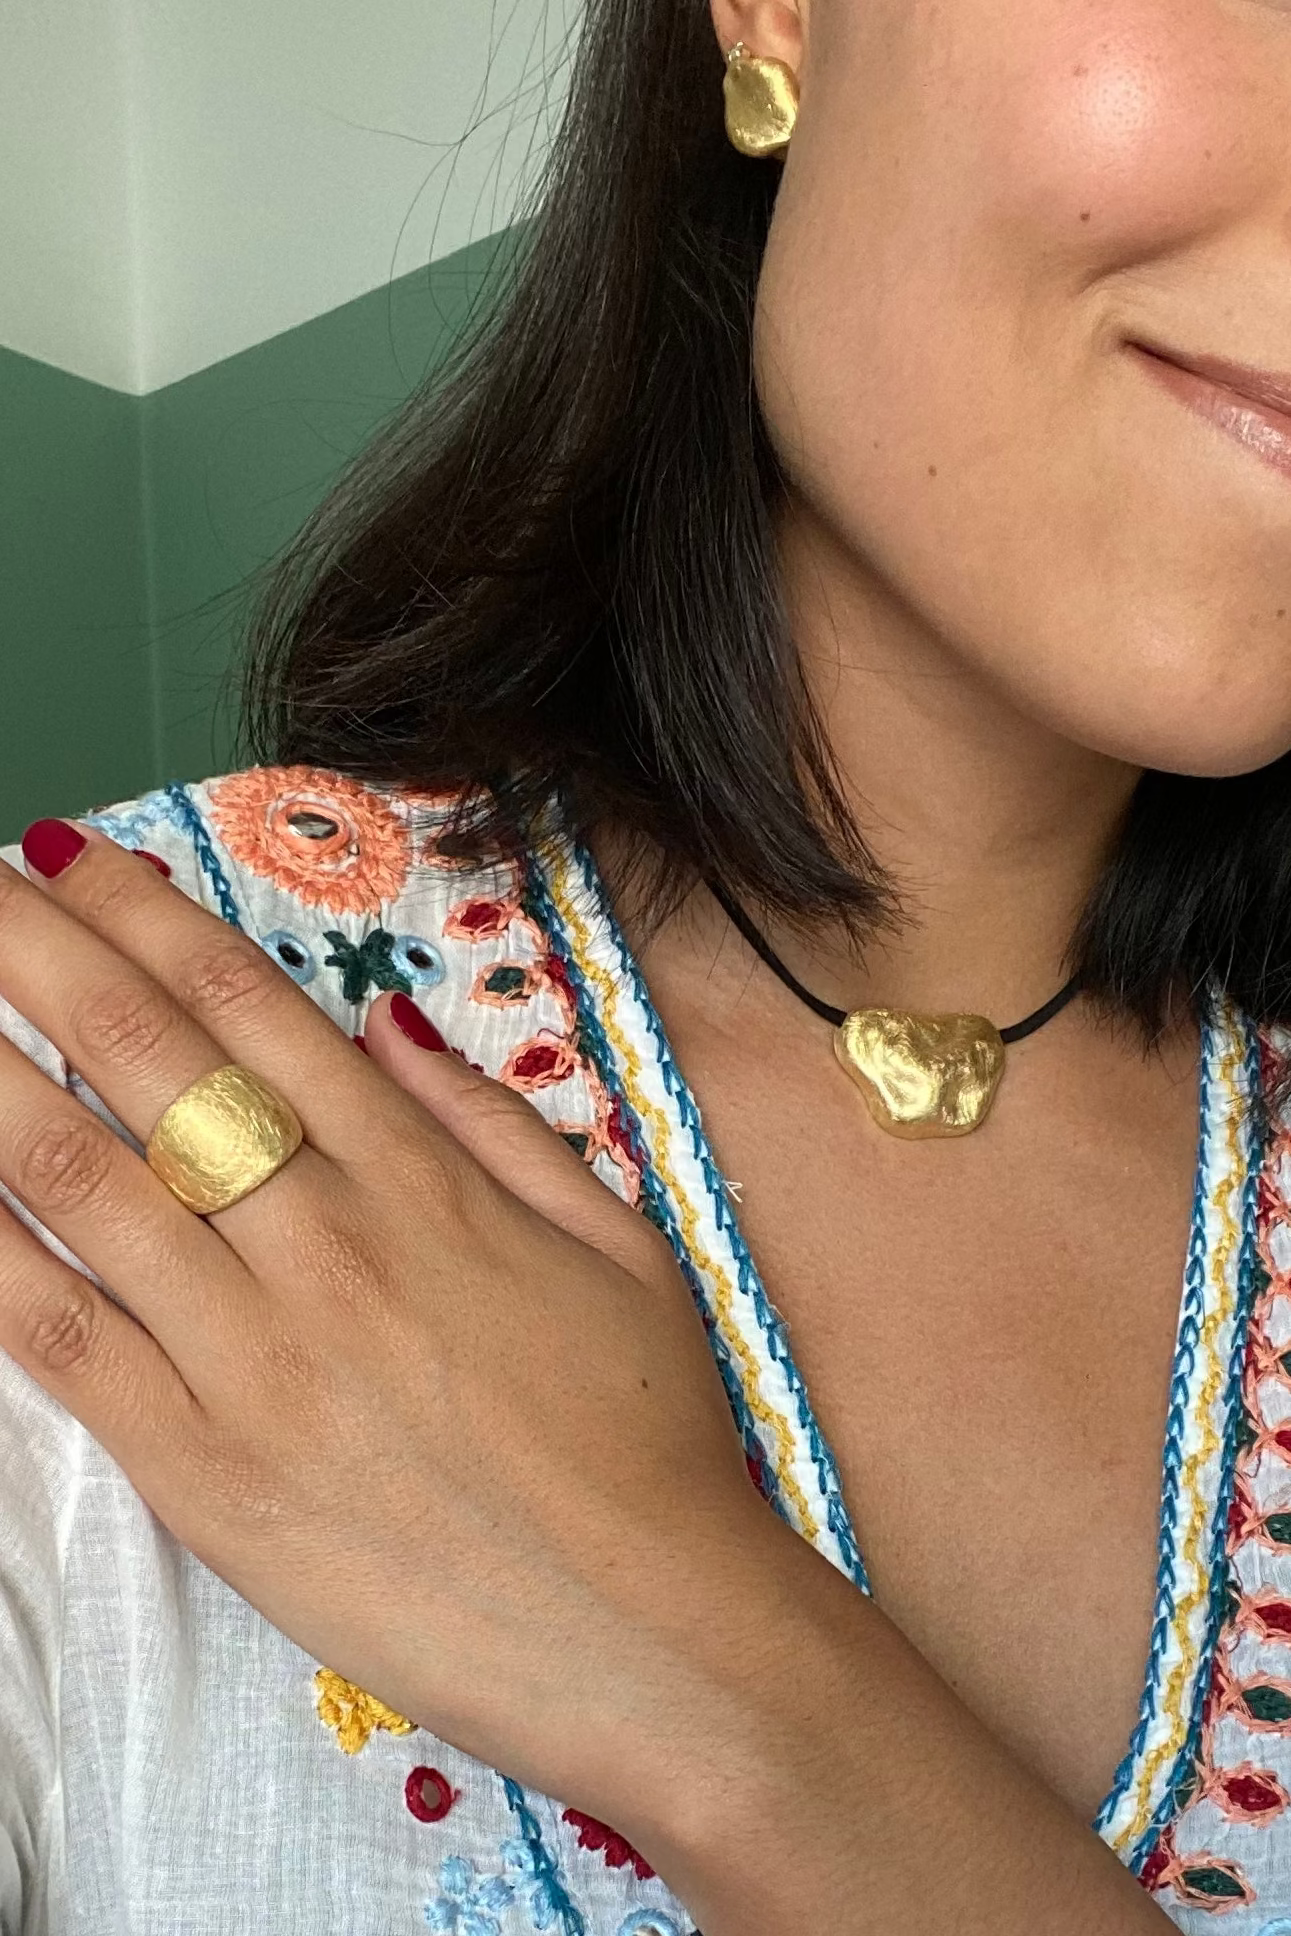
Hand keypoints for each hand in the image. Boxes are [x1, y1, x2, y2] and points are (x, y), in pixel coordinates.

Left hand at [0, 819, 770, 1835]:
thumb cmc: (651, 1441)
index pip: (249, 1011)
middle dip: (37, 954)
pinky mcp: (208, 1476)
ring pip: (81, 1181)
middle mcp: (323, 1241)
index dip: (144, 920)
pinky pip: (66, 1346)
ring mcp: (255, 1357)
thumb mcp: (618, 1245)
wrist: (657, 1633)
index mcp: (420, 1181)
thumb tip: (387, 1028)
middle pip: (144, 1061)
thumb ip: (495, 1127)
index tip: (73, 861)